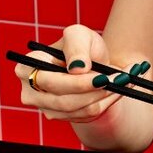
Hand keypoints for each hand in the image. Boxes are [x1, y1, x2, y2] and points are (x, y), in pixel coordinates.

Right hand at [14, 24, 146, 122]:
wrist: (93, 63)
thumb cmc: (81, 46)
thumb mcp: (79, 35)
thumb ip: (76, 47)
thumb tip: (77, 69)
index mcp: (27, 67)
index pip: (49, 81)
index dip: (76, 83)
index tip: (102, 78)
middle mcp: (32, 92)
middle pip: (64, 100)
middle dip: (95, 91)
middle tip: (119, 80)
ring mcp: (47, 108)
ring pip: (79, 109)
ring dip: (106, 96)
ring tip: (124, 81)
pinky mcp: (65, 117)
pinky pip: (89, 115)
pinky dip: (107, 102)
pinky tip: (119, 89)